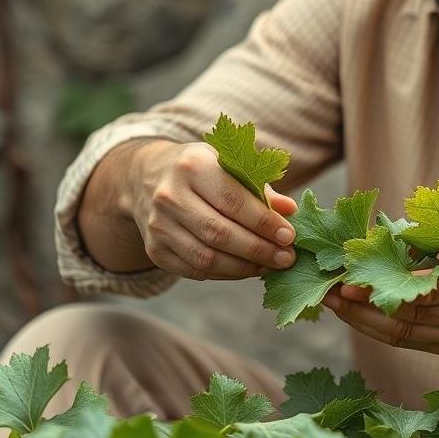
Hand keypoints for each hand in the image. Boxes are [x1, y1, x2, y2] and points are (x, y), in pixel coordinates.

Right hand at [131, 140, 297, 280]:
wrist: (148, 178)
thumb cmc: (202, 169)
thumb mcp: (228, 164)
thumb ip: (259, 186)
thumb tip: (290, 210)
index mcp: (192, 166)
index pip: (232, 200)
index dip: (263, 222)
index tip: (289, 236)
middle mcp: (169, 196)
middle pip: (219, 233)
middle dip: (258, 249)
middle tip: (286, 258)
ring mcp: (157, 225)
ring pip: (206, 258)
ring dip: (244, 267)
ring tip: (270, 266)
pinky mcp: (154, 250)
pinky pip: (194, 271)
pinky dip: (225, 273)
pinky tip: (247, 269)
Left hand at [321, 239, 438, 354]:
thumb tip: (393, 244)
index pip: (420, 296)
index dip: (382, 290)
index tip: (350, 280)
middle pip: (405, 321)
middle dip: (363, 308)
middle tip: (331, 293)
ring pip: (401, 337)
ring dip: (364, 322)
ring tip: (334, 305)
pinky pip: (407, 342)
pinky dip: (379, 329)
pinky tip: (356, 315)